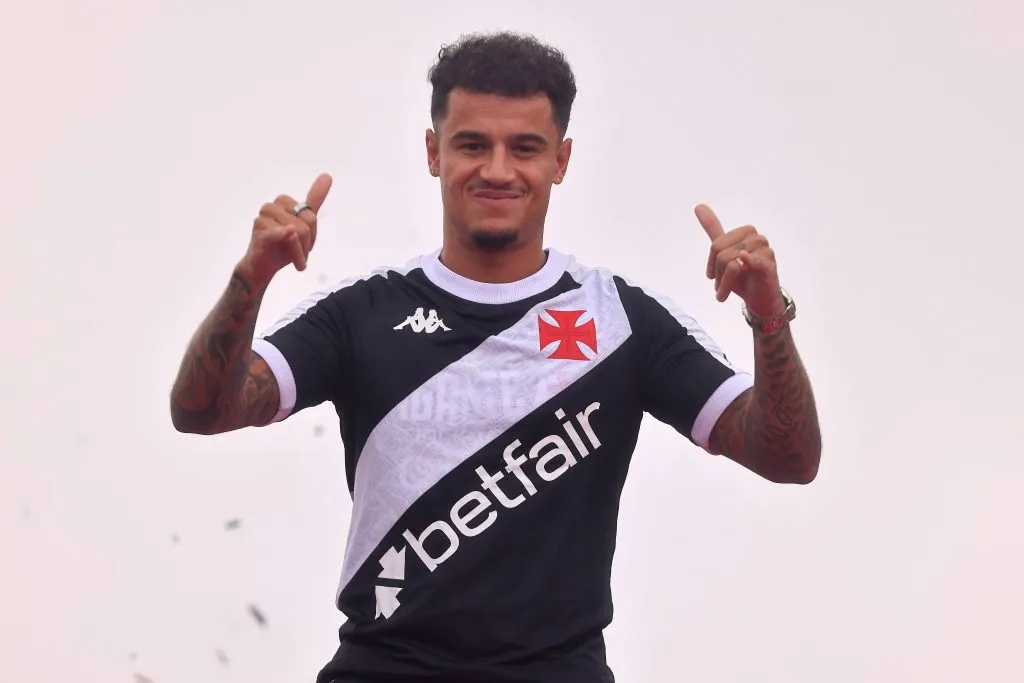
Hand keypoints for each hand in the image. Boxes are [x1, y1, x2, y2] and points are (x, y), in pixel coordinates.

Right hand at [237, 173, 332, 285]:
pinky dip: (289, 241)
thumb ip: (313, 203)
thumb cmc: (282, 248)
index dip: (313, 229)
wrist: (261, 268)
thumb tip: (327, 176)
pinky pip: (283, 233)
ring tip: (293, 257)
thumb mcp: (304, 228)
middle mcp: (274, 206)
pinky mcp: (260, 230)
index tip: (324, 188)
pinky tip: (288, 238)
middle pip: (309, 219)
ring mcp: (265, 217)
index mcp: (285, 204)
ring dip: (300, 250)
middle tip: (300, 254)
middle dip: (309, 241)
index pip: (309, 207)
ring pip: (299, 229)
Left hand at [695, 204, 783, 318]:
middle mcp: (756, 238)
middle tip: (719, 287)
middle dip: (718, 272)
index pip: (717, 245)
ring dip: (725, 281)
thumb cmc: (743, 276)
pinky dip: (748, 260)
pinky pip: (755, 261)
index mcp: (746, 233)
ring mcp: (765, 251)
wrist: (759, 299)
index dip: (711, 263)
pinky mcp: (770, 265)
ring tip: (725, 291)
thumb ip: (714, 229)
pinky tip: (742, 261)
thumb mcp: (724, 252)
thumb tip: (698, 206)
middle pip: (722, 252)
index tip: (712, 276)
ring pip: (732, 262)